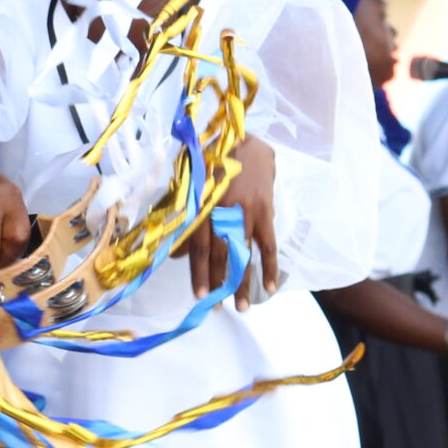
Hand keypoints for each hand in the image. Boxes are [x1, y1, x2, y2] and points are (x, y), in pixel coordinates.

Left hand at [182, 134, 277, 308]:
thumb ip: (183, 218)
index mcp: (201, 205)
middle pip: (219, 254)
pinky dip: (269, 265)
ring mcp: (246, 211)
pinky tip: (269, 286)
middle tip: (216, 308)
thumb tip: (177, 253)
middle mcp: (222, 210)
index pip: (197, 245)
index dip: (197, 272)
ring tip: (241, 307)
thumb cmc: (209, 162)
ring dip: (242, 281)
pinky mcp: (265, 210)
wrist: (243, 139)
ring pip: (242, 252)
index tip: (198, 295)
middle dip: (218, 283)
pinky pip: (268, 243)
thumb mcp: (190, 185)